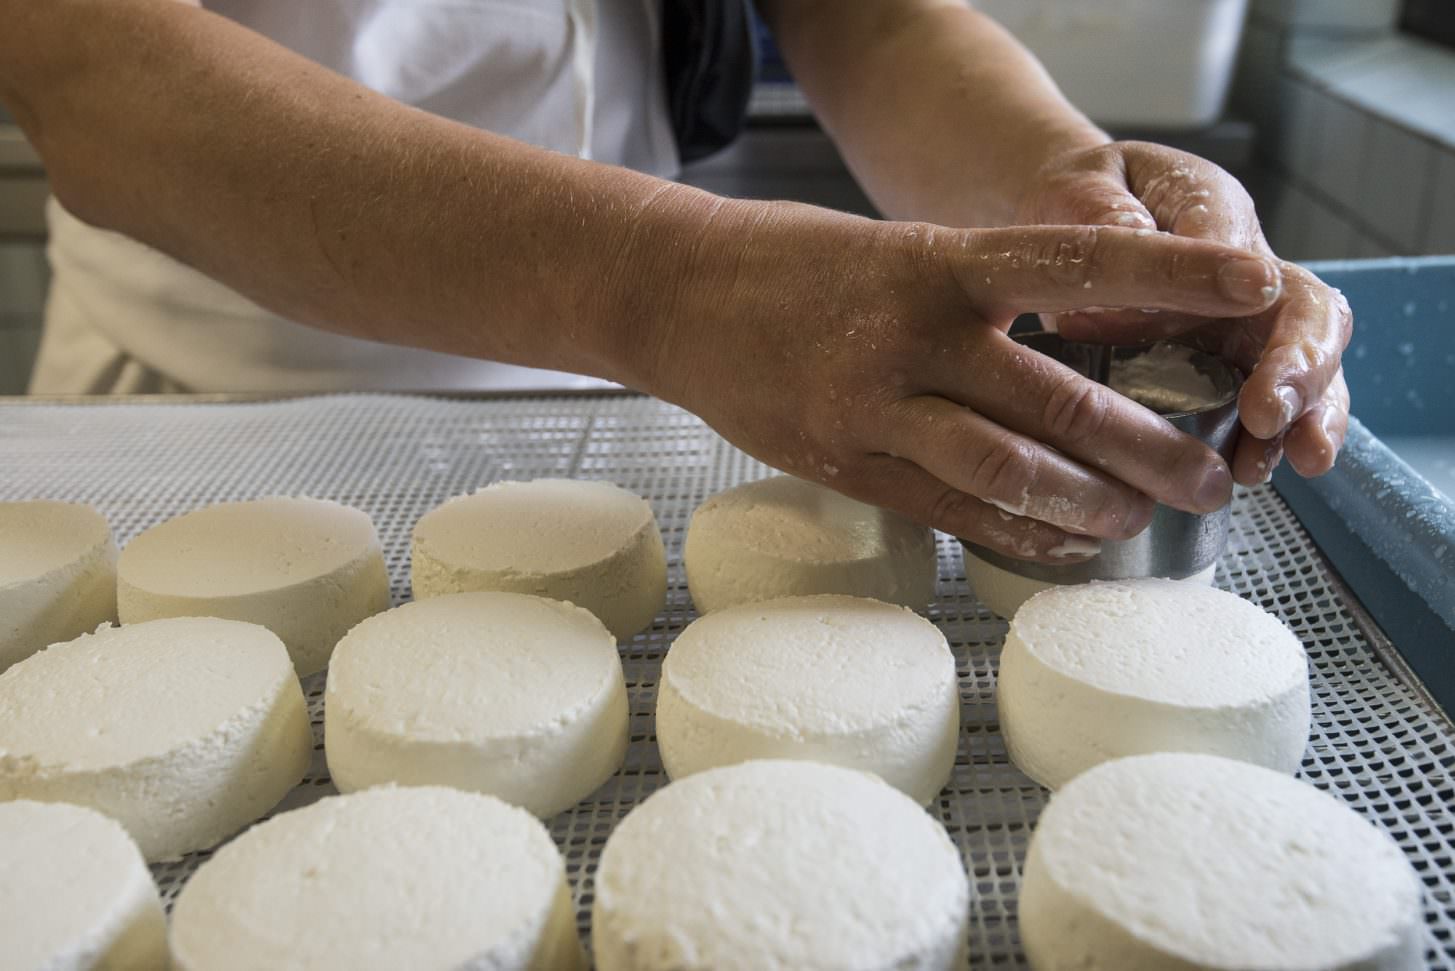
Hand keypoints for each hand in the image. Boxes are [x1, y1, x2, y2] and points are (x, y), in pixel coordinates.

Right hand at [642, 198, 1282, 562]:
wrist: (678, 296)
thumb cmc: (798, 265)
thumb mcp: (899, 249)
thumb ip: (981, 298)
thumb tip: (1080, 360)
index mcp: (940, 261)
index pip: (1080, 264)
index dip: (1174, 278)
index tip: (1253, 287)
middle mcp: (915, 336)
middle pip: (1063, 405)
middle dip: (1154, 450)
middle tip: (1211, 478)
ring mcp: (875, 407)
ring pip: (1010, 473)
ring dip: (1093, 506)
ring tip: (1142, 521)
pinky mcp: (844, 463)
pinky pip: (949, 513)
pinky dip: (1018, 535)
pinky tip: (1062, 548)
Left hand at [1017, 140, 1350, 483]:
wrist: (1055, 224)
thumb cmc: (1072, 197)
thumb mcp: (1077, 188)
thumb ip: (1102, 211)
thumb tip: (1141, 241)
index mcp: (1211, 210)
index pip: (1238, 245)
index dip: (1237, 279)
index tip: (1226, 300)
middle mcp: (1241, 274)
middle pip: (1303, 314)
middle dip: (1300, 364)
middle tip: (1271, 412)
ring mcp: (1236, 329)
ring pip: (1298, 372)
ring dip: (1302, 418)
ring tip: (1290, 460)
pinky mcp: (1217, 375)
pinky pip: (1256, 412)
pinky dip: (1262, 444)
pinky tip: (1249, 472)